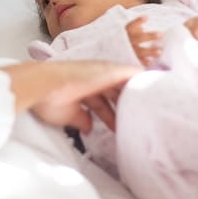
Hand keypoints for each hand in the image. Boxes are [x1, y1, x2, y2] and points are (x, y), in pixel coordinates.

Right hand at [0, 60, 140, 133]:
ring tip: (151, 109)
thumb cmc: (50, 100)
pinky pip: (133, 74)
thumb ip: (82, 119)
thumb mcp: (69, 115)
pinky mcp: (111, 70)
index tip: (118, 127)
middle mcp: (93, 80)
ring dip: (135, 96)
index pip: (101, 103)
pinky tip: (154, 90)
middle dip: (124, 108)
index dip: (110, 116)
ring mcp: (102, 74)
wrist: (43, 85)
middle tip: (137, 123)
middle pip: (115, 94)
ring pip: (125, 84)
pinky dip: (143, 81)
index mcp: (83, 90)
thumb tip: (90, 128)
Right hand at [125, 16, 162, 65]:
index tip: (146, 17)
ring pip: (139, 51)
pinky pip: (137, 61)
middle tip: (161, 35)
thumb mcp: (124, 31)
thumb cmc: (120, 39)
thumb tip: (143, 26)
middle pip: (138, 38)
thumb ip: (134, 28)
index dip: (138, 21)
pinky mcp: (129, 60)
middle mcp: (126, 41)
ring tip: (159, 52)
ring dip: (149, 52)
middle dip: (149, 36)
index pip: (131, 25)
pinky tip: (150, 62)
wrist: (109, 52)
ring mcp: (128, 51)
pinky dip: (143, 62)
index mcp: (125, 32)